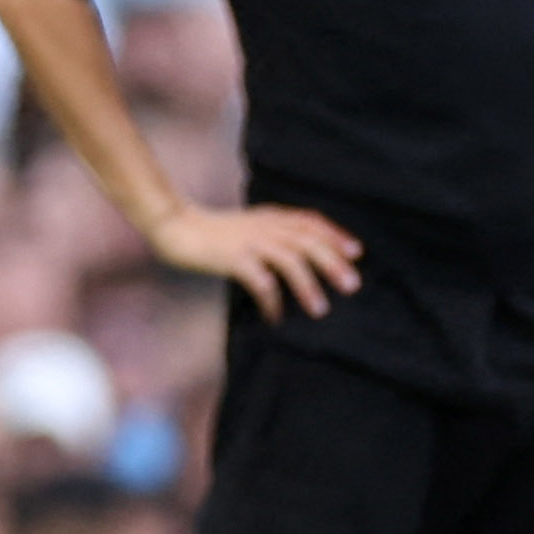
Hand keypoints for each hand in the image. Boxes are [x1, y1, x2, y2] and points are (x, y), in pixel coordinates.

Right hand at [145, 203, 361, 318]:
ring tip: (320, 309)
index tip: (357, 253)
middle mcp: (265, 226)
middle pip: (308, 241)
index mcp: (271, 217)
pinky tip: (275, 317)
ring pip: (289, 260)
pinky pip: (260, 280)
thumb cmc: (213, 233)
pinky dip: (272, 299)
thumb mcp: (249, 226)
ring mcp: (249, 241)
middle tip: (352, 286)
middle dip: (332, 262)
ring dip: (308, 285)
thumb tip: (302, 253)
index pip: (311, 221)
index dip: (336, 235)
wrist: (176, 226)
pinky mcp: (232, 257)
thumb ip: (274, 233)